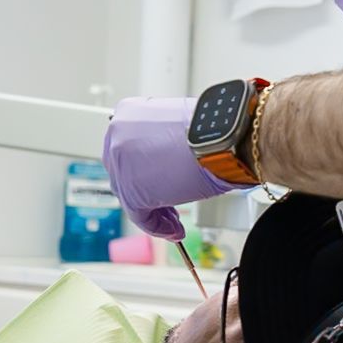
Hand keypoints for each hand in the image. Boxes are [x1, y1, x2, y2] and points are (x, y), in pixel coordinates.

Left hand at [103, 95, 238, 240]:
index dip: (143, 170)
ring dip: (154, 212)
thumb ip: (164, 144)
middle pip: (124, 173)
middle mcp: (117, 134)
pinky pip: (140, 215)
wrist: (224, 136)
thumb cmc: (214, 129)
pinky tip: (174, 230)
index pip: (128, 150)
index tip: (158, 183)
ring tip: (174, 223)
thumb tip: (166, 166)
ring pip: (131, 195)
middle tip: (167, 206)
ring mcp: (120, 163)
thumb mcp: (180, 128)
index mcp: (129, 112)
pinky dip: (157, 226)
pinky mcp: (131, 191)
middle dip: (147, 192)